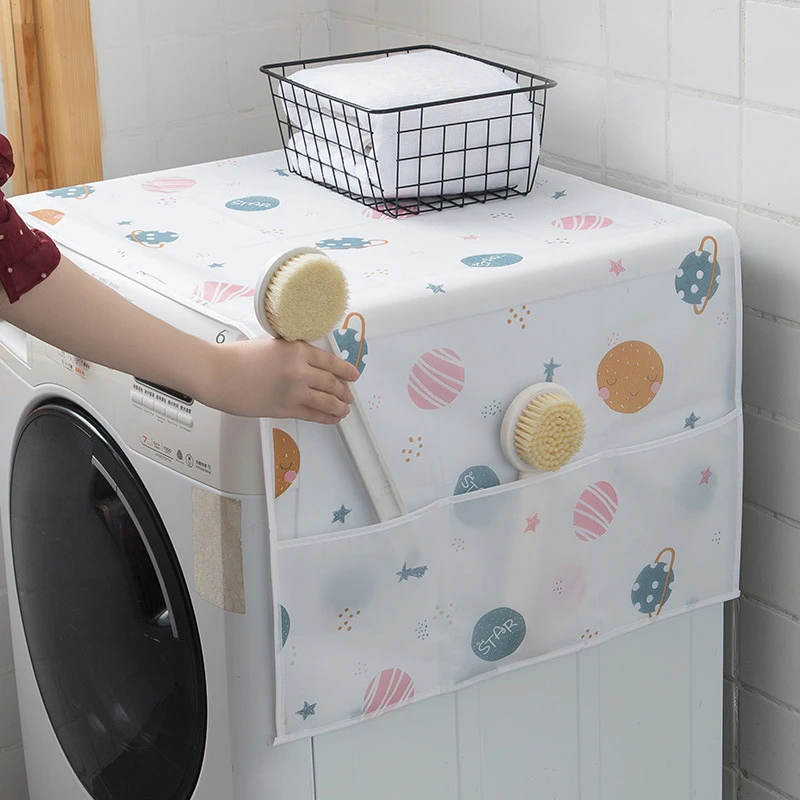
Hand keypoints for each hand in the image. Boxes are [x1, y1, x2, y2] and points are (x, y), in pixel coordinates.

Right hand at [199, 337, 359, 423]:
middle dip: (344, 392)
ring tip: (345, 410)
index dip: (346, 370)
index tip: (353, 375)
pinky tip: (331, 419)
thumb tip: (308, 364)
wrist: (216, 373)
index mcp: (297, 350)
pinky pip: (312, 415)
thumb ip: (292, 354)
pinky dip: (325, 418)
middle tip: (349, 395)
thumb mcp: (272, 345)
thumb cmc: (236, 358)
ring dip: (339, 407)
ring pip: (326, 401)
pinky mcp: (284, 409)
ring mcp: (294, 391)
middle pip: (332, 383)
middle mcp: (300, 370)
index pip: (331, 361)